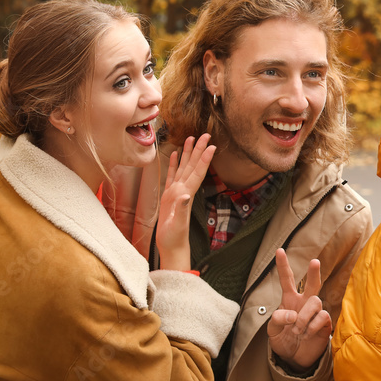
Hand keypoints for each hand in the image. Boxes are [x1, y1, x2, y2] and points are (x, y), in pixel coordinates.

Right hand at [156, 134, 215, 270]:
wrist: (171, 247)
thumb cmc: (174, 238)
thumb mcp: (177, 224)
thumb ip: (181, 209)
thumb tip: (185, 194)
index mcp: (185, 194)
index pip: (197, 172)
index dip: (204, 159)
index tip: (212, 145)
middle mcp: (183, 190)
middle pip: (192, 165)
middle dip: (199, 150)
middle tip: (205, 134)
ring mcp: (176, 192)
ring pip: (183, 167)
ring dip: (187, 153)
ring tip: (190, 138)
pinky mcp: (169, 196)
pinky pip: (172, 176)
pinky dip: (174, 164)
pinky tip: (175, 154)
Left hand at [267, 248, 331, 372]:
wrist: (294, 358)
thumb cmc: (283, 340)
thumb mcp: (272, 331)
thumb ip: (277, 319)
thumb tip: (292, 314)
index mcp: (289, 300)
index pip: (287, 280)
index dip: (283, 265)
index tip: (279, 250)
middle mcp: (304, 303)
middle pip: (313, 283)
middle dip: (314, 272)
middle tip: (314, 262)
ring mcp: (315, 313)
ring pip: (316, 301)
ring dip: (304, 317)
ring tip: (297, 330)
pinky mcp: (325, 323)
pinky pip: (322, 317)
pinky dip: (311, 326)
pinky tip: (306, 334)